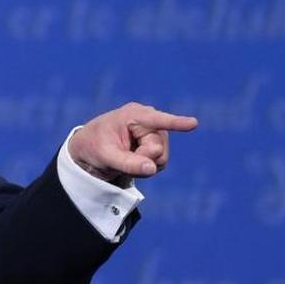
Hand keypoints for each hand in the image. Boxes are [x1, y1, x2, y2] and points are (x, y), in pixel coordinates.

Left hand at [68, 102, 197, 184]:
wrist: (90, 150)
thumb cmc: (94, 146)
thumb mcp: (105, 156)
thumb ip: (128, 163)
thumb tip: (152, 168)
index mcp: (133, 115)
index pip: (157, 120)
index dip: (176, 123)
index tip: (193, 123)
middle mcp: (149, 121)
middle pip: (157, 149)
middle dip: (141, 159)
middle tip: (121, 158)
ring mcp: (155, 132)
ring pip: (161, 158)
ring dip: (144, 165)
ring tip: (125, 159)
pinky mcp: (157, 144)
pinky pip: (160, 163)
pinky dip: (147, 167)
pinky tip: (134, 160)